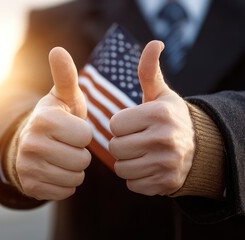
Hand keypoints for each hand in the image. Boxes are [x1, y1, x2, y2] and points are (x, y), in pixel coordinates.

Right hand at [15, 47, 91, 199]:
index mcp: (43, 119)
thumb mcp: (62, 97)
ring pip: (75, 177)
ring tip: (62, 157)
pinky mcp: (30, 186)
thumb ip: (65, 76)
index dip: (83, 133)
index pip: (85, 136)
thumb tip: (58, 50)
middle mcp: (32, 143)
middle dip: (80, 153)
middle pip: (82, 160)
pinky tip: (55, 171)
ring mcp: (28, 167)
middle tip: (66, 145)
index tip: (70, 129)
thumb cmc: (55, 119)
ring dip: (74, 169)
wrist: (28, 145)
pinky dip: (65, 184)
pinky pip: (65, 192)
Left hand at [109, 41, 194, 195]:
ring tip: (141, 153)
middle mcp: (164, 138)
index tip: (134, 124)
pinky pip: (132, 184)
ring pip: (121, 168)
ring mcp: (167, 163)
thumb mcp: (160, 94)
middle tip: (137, 140)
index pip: (114, 125)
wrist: (200, 148)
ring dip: (127, 162)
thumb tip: (155, 43)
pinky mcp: (166, 183)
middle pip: (115, 147)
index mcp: (158, 114)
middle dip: (122, 143)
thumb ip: (149, 70)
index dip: (120, 125)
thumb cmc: (169, 118)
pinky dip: (136, 178)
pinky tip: (149, 167)